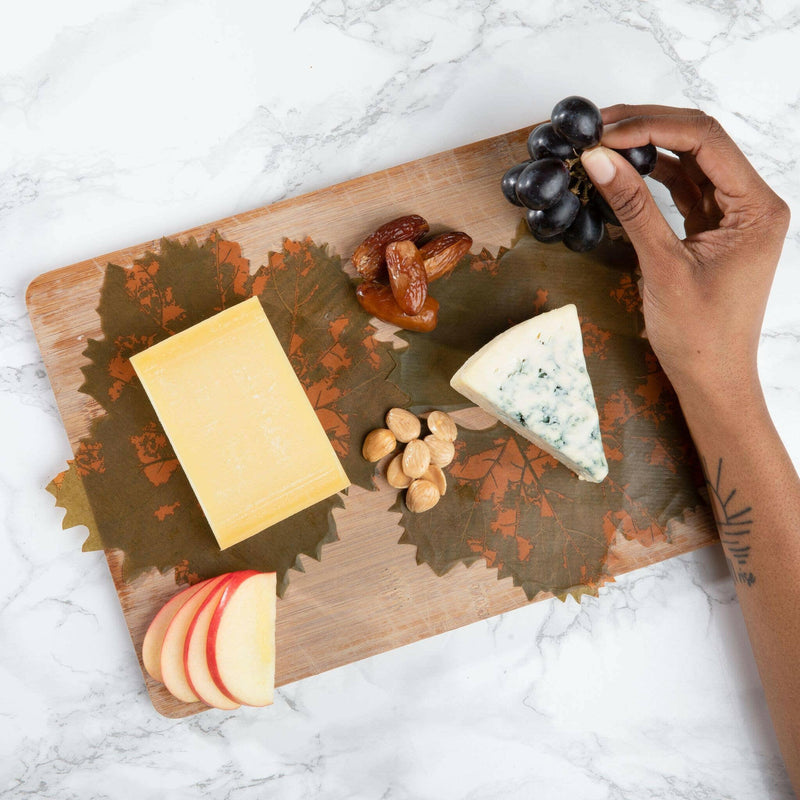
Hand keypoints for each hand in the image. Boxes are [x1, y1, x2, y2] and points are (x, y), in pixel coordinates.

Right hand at [580, 105, 789, 405]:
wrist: (711, 379)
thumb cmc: (699, 336)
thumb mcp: (663, 267)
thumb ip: (633, 208)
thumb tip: (599, 160)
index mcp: (757, 208)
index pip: (706, 141)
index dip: (652, 128)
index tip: (605, 133)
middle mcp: (751, 203)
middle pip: (700, 141)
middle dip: (648, 127)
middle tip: (598, 126)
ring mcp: (732, 215)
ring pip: (688, 161)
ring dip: (646, 148)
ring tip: (602, 143)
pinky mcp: (711, 229)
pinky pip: (681, 188)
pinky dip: (650, 177)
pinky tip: (621, 171)